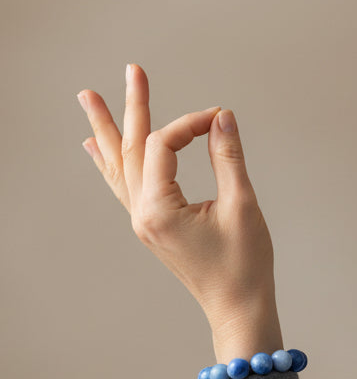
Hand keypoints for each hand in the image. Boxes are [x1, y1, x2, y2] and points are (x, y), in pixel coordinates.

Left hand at [77, 64, 281, 356]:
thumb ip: (228, 158)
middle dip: (132, 107)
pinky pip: (123, 187)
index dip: (191, 123)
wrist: (238, 308)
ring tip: (90, 98)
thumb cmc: (244, 265)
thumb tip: (222, 117)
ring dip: (108, 130)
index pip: (163, 146)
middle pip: (131, 149)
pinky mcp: (152, 227)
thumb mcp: (242, 207)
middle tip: (131, 70)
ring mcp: (143, 222)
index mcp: (160, 210)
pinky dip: (109, 163)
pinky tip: (95, 148)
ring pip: (120, 166)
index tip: (220, 117)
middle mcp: (142, 214)